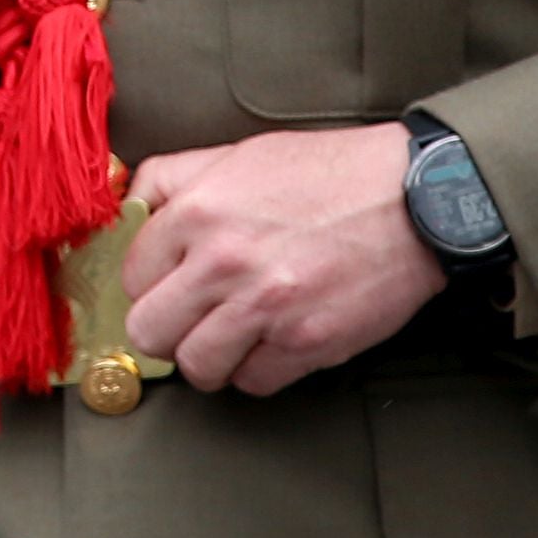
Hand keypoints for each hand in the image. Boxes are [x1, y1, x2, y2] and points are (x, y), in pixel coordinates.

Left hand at [119, 121, 442, 395]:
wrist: (412, 200)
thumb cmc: (327, 173)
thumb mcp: (236, 155)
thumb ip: (171, 180)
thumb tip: (125, 209)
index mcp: (197, 211)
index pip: (131, 275)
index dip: (148, 283)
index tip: (167, 285)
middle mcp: (223, 262)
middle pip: (148, 331)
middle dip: (164, 329)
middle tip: (187, 320)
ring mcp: (264, 308)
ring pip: (195, 367)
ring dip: (208, 357)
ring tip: (229, 336)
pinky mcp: (306, 343)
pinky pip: (252, 383)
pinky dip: (257, 370)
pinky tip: (272, 342)